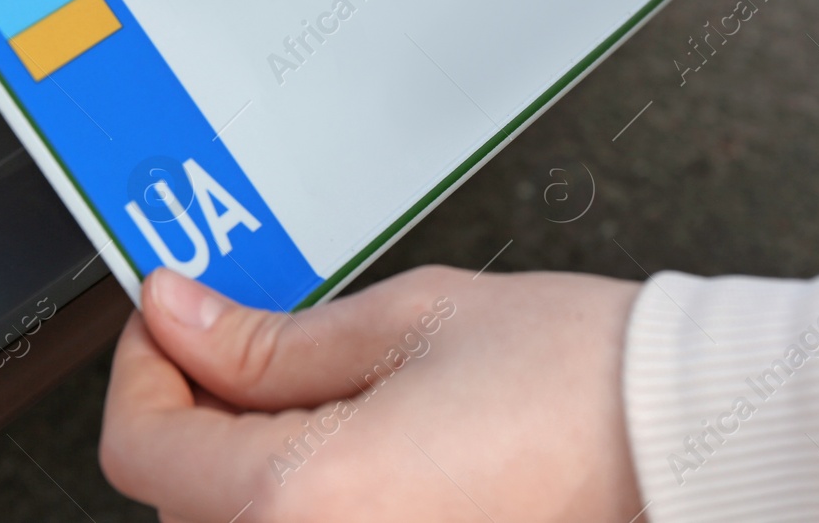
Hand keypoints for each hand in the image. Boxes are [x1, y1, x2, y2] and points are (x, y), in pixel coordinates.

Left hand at [100, 265, 641, 522]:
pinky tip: (344, 444)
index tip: (171, 321)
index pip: (143, 448)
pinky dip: (293, 498)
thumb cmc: (574, 380)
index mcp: (308, 499)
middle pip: (178, 501)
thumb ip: (265, 337)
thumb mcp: (403, 319)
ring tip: (308, 391)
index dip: (141, 368)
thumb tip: (177, 317)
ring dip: (238, 462)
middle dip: (191, 412)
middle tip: (237, 343)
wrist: (677, 440)